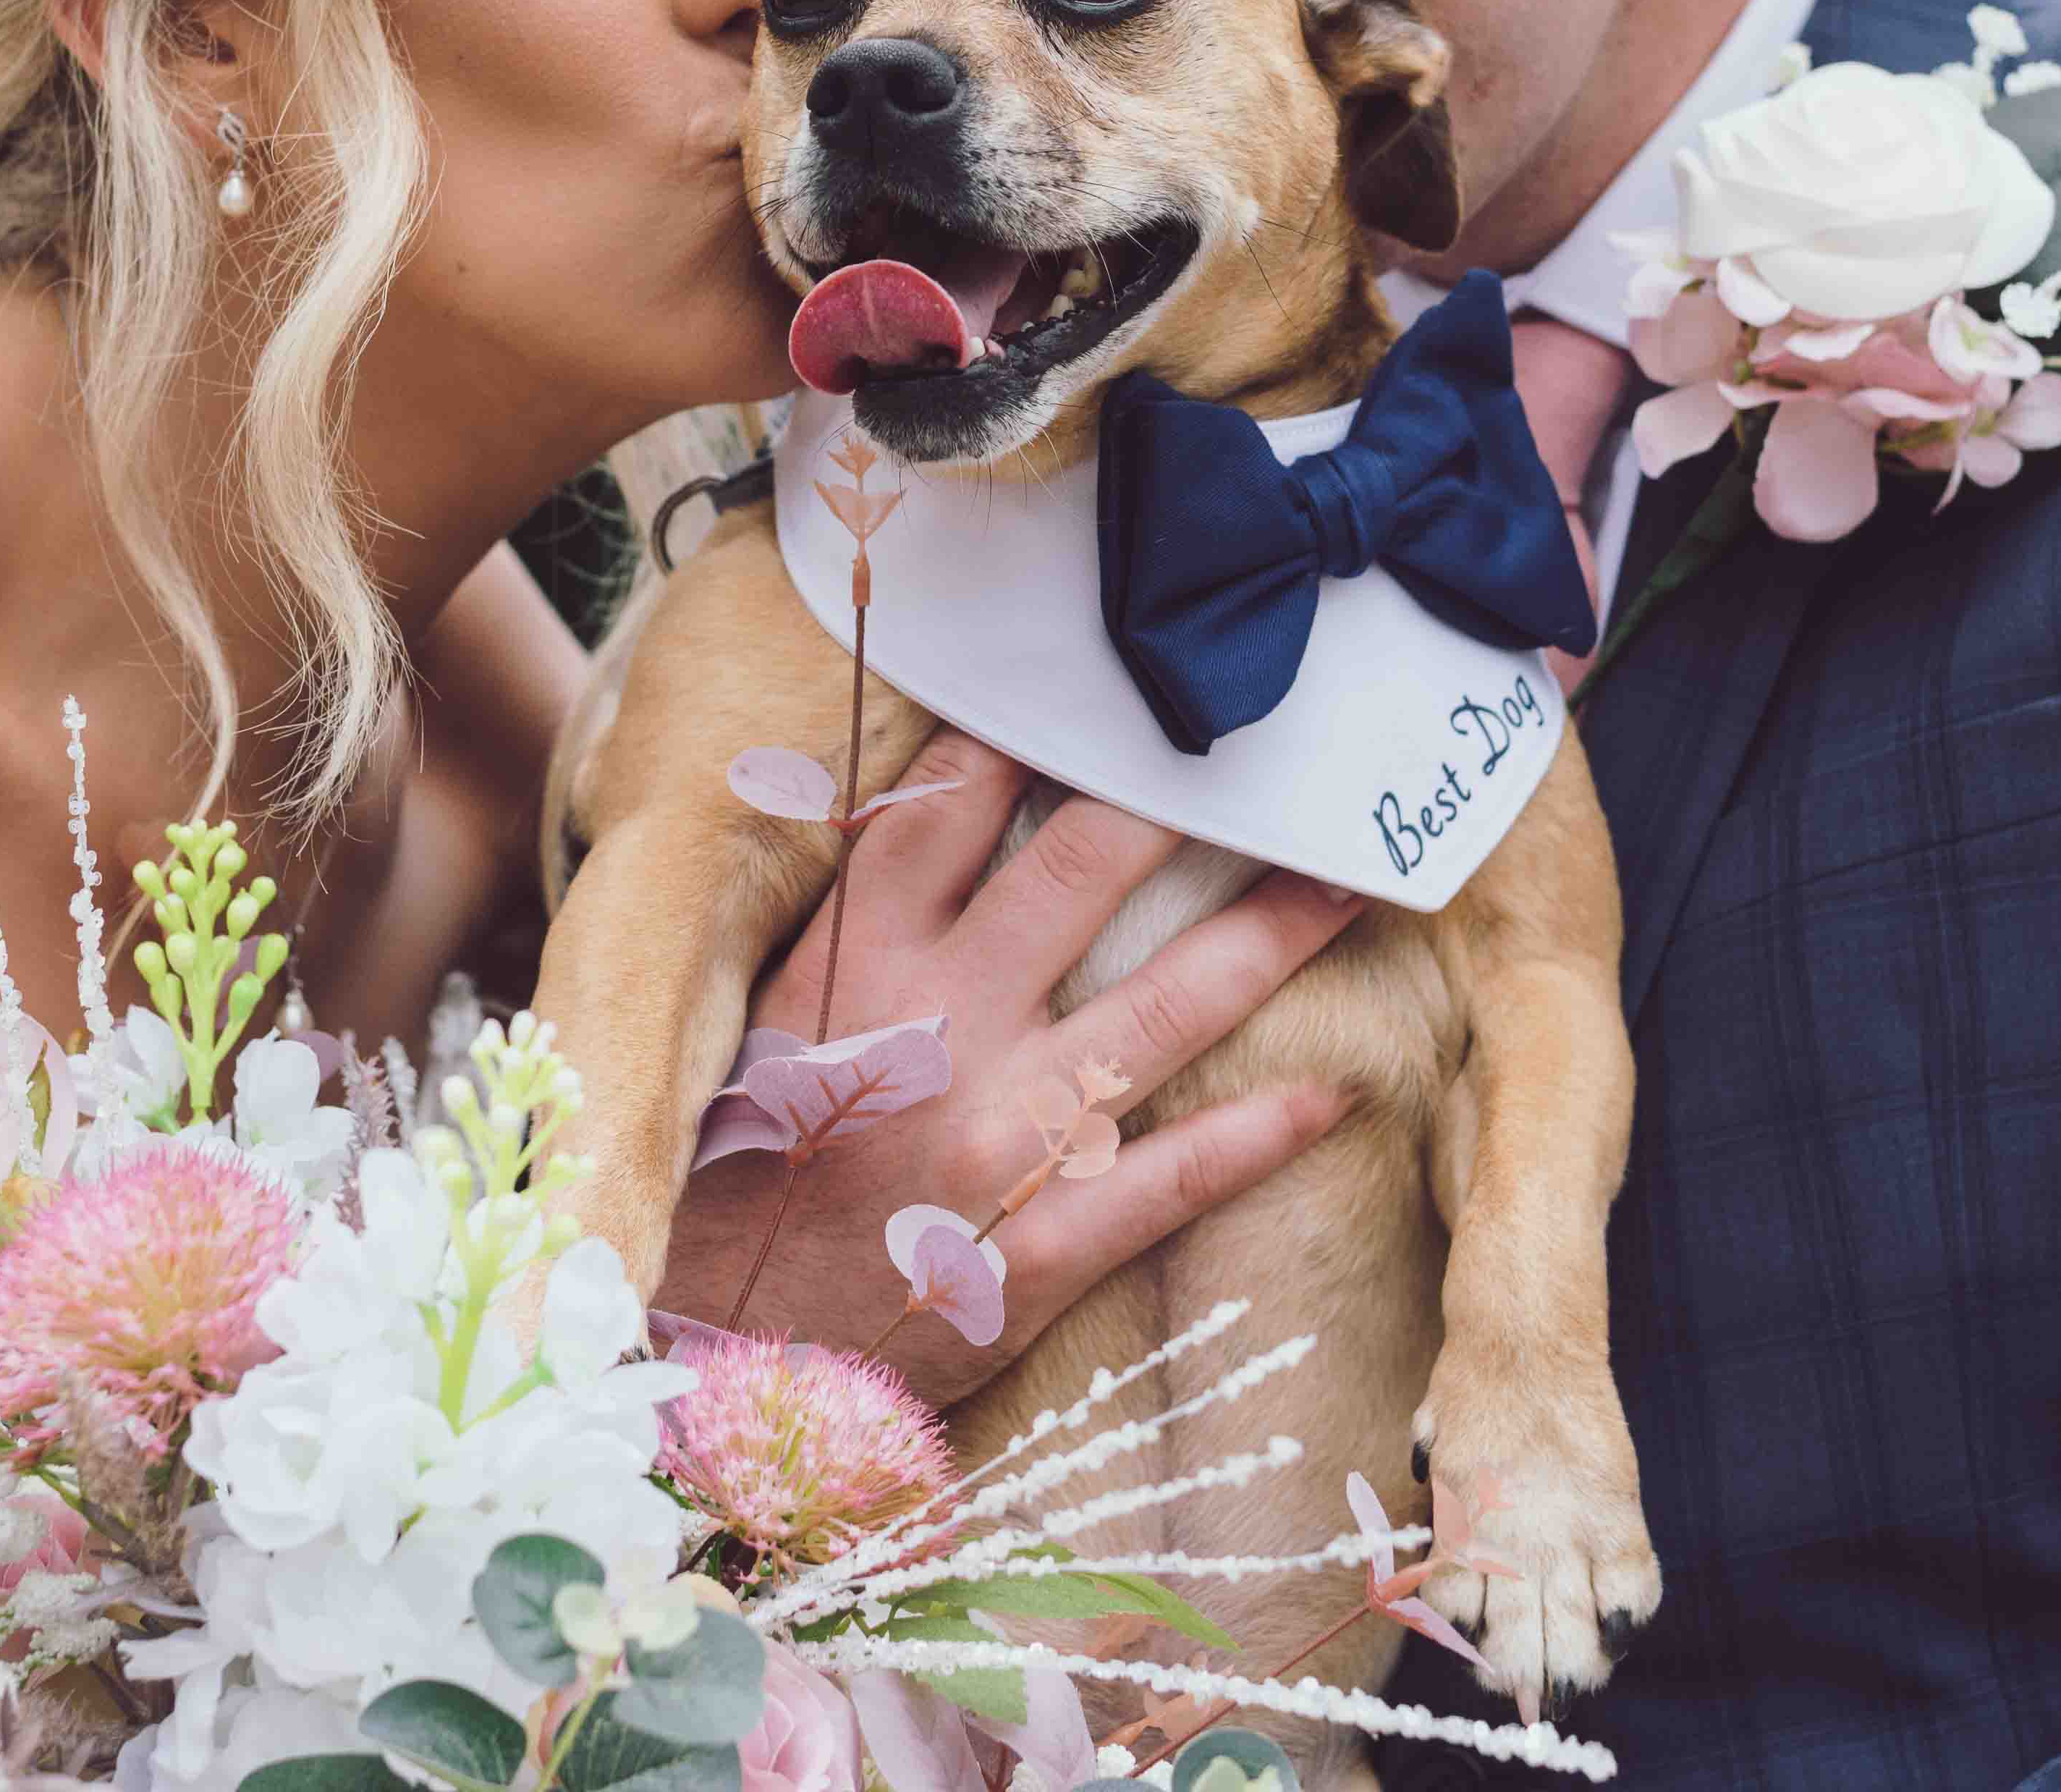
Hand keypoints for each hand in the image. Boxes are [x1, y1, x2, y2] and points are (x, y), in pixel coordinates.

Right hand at [657, 728, 1362, 1410]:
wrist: (712, 1373)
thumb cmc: (730, 1195)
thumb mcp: (753, 1040)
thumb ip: (832, 943)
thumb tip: (903, 828)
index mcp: (849, 969)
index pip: (949, 806)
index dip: (1030, 732)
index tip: (1107, 687)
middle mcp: (935, 1030)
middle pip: (1079, 870)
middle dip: (1177, 800)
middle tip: (1268, 751)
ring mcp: (998, 1140)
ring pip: (1164, 1006)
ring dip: (1269, 938)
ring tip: (1349, 886)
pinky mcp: (1041, 1248)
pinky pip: (1175, 1174)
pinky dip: (1259, 1133)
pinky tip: (1332, 1093)